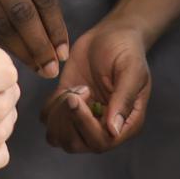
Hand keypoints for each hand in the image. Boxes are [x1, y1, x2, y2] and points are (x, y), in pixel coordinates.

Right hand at [0, 0, 68, 79]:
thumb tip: (53, 40)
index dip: (55, 28)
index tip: (63, 53)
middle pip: (23, 11)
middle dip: (39, 44)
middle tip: (50, 69)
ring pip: (1, 21)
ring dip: (21, 50)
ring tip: (37, 68)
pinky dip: (2, 43)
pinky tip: (13, 56)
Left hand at [40, 22, 150, 152]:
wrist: (112, 34)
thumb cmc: (127, 50)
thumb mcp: (131, 70)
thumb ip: (123, 99)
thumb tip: (113, 131)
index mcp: (125, 123)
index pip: (102, 142)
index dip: (85, 125)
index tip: (77, 98)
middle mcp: (104, 127)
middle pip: (77, 144)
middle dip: (68, 120)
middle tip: (73, 92)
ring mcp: (83, 118)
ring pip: (58, 137)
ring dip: (58, 115)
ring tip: (72, 90)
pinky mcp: (65, 106)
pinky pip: (48, 120)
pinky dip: (50, 106)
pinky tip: (64, 88)